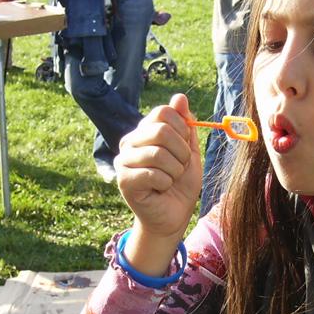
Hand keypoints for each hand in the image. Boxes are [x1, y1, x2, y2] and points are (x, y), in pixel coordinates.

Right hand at [115, 93, 201, 240]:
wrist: (172, 216)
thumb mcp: (189, 151)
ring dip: (175, 170)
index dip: (183, 128)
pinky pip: (153, 174)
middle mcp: (130, 141)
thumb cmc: (180, 184)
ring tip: (171, 179)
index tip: (185, 146)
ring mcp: (123, 160)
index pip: (164, 112)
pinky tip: (160, 190)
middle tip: (180, 167)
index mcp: (144, 131)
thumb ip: (185, 125)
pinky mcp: (123, 180)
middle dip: (181, 152)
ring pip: (158, 154)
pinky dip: (165, 183)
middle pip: (161, 131)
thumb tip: (179, 97)